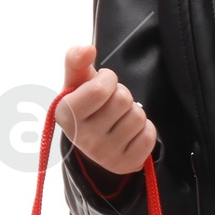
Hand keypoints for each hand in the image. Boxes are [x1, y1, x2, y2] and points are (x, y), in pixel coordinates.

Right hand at [52, 43, 156, 176]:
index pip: (101, 89)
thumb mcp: (76, 81)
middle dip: (121, 95)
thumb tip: (88, 49)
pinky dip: (145, 129)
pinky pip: (149, 136)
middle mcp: (82, 139)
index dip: (108, 79)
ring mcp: (104, 155)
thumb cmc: (86, 103)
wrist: (93, 138)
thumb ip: (76, 59)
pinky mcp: (124, 165)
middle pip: (123, 100)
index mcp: (66, 115)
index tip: (103, 84)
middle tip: (111, 103)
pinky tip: (130, 132)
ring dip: (133, 111)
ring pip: (138, 117)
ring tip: (120, 117)